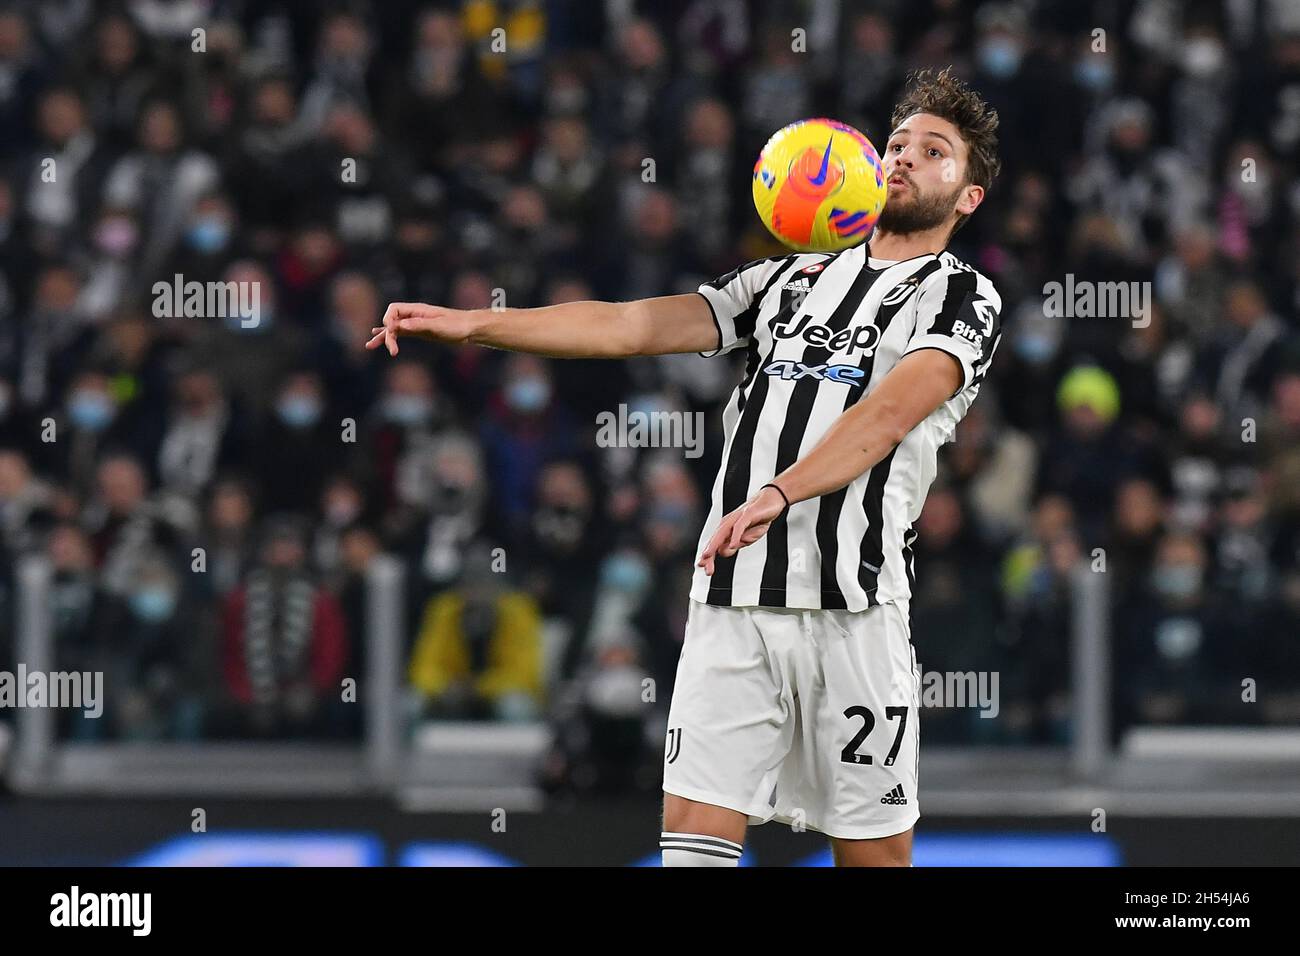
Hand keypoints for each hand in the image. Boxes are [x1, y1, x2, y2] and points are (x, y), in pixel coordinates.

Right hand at [365, 302, 479, 355]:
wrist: (470, 329)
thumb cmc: (457, 326)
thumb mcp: (438, 326)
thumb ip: (419, 325)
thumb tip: (400, 326)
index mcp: (418, 310)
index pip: (394, 310)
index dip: (389, 320)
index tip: (392, 332)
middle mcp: (414, 315)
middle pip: (392, 321)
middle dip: (387, 334)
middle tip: (392, 350)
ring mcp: (416, 324)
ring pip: (395, 329)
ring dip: (383, 337)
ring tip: (369, 346)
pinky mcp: (420, 332)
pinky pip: (402, 334)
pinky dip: (392, 338)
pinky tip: (383, 342)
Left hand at [696, 485, 787, 575]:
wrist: (772, 500)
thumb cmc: (759, 519)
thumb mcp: (748, 537)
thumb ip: (736, 544)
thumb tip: (723, 551)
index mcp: (727, 529)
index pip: (715, 545)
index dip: (709, 557)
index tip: (704, 570)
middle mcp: (728, 523)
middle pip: (715, 540)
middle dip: (708, 555)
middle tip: (705, 568)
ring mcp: (736, 518)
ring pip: (722, 533)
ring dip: (715, 545)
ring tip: (708, 556)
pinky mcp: (747, 514)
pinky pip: (739, 527)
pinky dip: (735, 536)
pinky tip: (733, 546)